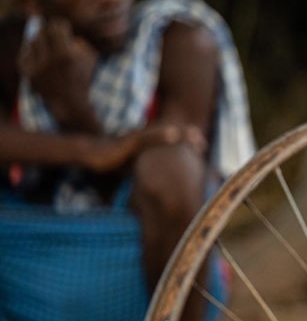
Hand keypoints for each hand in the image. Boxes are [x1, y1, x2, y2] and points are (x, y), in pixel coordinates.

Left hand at [18, 17, 99, 129]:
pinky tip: (39, 52)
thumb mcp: (90, 57)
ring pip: (33, 41)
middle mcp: (50, 59)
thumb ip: (79, 41)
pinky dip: (32, 50)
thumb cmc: (83, 77)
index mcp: (67, 53)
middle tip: (53, 29)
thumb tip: (64, 30)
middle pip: (43, 32)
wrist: (70, 103)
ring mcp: (37, 67)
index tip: (63, 25)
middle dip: (49, 29)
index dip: (60, 24)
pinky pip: (25, 53)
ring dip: (40, 39)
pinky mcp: (28, 74)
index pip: (58, 27)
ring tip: (47, 41)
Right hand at [84, 123, 206, 172]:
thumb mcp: (132, 167)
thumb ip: (145, 172)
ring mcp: (137, 137)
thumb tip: (155, 187)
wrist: (88, 155)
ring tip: (196, 136)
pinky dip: (163, 134)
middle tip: (204, 143)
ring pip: (164, 133)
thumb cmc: (109, 161)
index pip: (171, 140)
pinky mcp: (129, 141)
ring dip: (181, 134)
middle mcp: (143, 137)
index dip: (186, 142)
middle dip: (188, 137)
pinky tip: (175, 133)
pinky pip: (149, 137)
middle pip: (171, 134)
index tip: (202, 148)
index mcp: (146, 142)